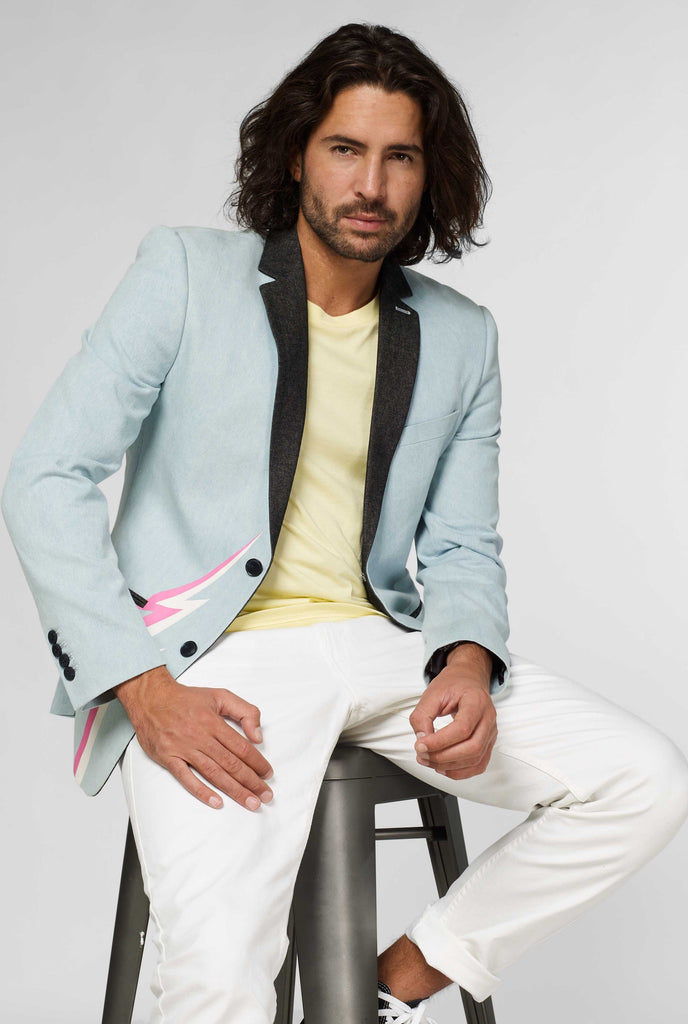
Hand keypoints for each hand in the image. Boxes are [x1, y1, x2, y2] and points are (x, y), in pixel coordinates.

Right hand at [114, 664, 273, 810]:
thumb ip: (245, 711)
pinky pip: (186, 778)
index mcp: (213, 721)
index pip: (242, 747)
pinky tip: (217, 802)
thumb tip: (258, 736)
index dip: (258, 763)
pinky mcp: (168, 758)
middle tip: (266, 796)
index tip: (268, 774)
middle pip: (231, 764)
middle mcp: (199, 736)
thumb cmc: (186, 698)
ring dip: (234, 790)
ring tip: (251, 802)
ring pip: (214, 773)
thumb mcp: (220, 695)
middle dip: (252, 782)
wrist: (150, 697)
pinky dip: (202, 792)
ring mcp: (183, 748)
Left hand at [409, 647, 496, 779]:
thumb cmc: (453, 684)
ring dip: (449, 766)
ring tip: (428, 760)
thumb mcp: (432, 693)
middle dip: (443, 757)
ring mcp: (491, 732)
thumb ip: (422, 715)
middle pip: (472, 748)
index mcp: (476, 701)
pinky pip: (478, 765)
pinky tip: (443, 767)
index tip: (420, 745)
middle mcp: (488, 718)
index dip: (440, 741)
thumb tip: (421, 739)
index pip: (462, 728)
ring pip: (476, 759)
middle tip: (422, 754)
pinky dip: (460, 772)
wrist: (468, 680)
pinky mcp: (488, 743)